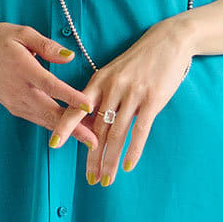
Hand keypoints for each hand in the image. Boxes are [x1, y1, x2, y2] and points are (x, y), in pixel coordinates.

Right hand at [0, 22, 100, 147]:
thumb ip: (47, 45)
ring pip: (44, 120)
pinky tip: (72, 133)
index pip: (50, 85)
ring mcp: (15, 102)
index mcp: (23, 68)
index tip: (88, 105)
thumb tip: (70, 57)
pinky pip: (38, 120)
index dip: (70, 96)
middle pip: (50, 112)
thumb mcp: (22, 33)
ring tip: (90, 140)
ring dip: (68, 132)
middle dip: (73, 128)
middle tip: (95, 140)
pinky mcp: (14, 108)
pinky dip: (55, 127)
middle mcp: (18, 90)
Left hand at [47, 15, 193, 185]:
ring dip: (111, 160)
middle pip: (98, 129)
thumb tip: (94, 125)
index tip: (54, 145)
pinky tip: (128, 166)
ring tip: (107, 180)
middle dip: (93, 157)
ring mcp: (132, 94)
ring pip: (117, 134)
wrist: (168, 41)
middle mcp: (112, 88)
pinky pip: (140, 130)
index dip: (65, 127)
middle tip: (90, 179)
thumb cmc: (140, 61)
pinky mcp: (152, 100)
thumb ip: (103, 96)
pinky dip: (133, 151)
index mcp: (99, 81)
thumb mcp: (115, 72)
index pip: (77, 108)